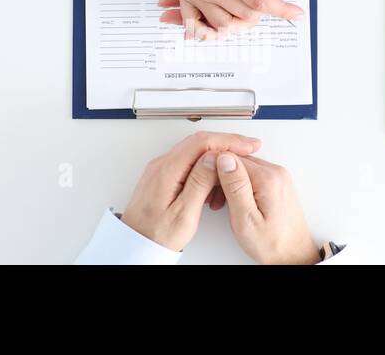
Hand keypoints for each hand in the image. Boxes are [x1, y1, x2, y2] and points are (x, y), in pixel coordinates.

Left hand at [120, 132, 260, 251]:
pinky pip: (188, 161)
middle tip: (248, 149)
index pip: (202, 143)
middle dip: (227, 143)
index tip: (247, 146)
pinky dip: (207, 165)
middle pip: (199, 142)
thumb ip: (199, 184)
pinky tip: (217, 177)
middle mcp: (162, 165)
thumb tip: (213, 160)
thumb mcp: (183, 214)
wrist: (136, 244)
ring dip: (218, 155)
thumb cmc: (156, 235)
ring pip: (195, 151)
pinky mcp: (164, 176)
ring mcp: (161, 169)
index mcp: (166, 171)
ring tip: (236, 167)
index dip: (228, 141)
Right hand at [133, 0, 302, 37]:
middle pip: (244, 16)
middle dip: (263, 14)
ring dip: (240, 22)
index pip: (259, 1)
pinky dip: (208, 29)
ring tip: (254, 11)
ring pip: (223, 24)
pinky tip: (223, 25)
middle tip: (276, 2)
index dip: (281, 9)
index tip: (295, 12)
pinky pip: (195, 22)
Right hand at [214, 153, 318, 264]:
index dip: (214, 171)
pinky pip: (253, 175)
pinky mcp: (278, 184)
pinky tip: (237, 201)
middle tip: (216, 200)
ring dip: (230, 182)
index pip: (231, 157)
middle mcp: (276, 173)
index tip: (208, 188)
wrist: (293, 255)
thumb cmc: (272, 243)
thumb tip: (224, 159)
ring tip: (225, 204)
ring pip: (244, 167)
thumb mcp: (246, 219)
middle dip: (221, 177)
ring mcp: (279, 177)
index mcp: (268, 178)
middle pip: (238, 160)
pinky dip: (241, 185)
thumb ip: (235, 187)